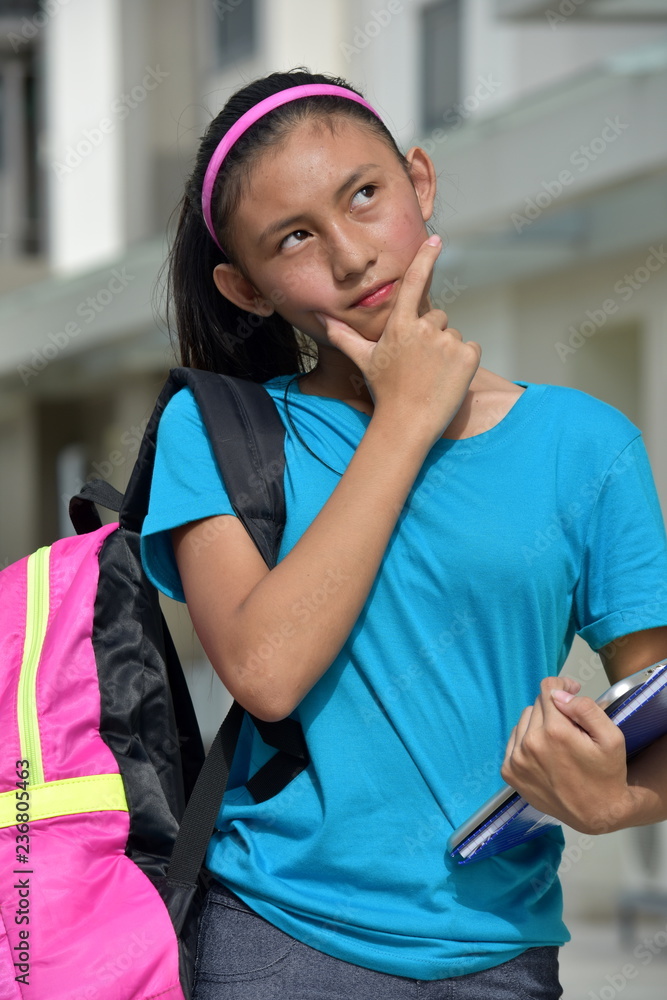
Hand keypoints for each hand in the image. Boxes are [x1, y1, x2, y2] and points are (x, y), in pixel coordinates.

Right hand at [315, 236, 481, 448]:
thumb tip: (322, 319)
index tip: (436, 240)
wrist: (407, 424)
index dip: (425, 259)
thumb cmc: (384, 392)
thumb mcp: (363, 361)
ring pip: (454, 336)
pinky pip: (470, 349)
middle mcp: (424, 327)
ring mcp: (447, 341)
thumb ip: (343, 336)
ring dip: (447, 353)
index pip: (413, 283)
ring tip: (432, 377)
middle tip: (419, 366)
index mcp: (399, 324)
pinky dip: (464, 364)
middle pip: (437, 318)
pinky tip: (448, 380)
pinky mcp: (467, 355)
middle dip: (432, 337)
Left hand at [500, 676, 633, 834]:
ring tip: (558, 741)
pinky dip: (527, 740)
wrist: (596, 814)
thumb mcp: (611, 737)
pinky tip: (545, 753)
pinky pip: (514, 740)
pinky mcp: (509, 772)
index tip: (572, 690)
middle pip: (537, 704)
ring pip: (524, 720)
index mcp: (554, 732)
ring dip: (539, 723)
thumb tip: (558, 694)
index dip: (562, 686)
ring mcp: (516, 759)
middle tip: (572, 726)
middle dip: (555, 708)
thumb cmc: (607, 774)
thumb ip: (585, 708)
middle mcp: (530, 743)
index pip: (548, 689)